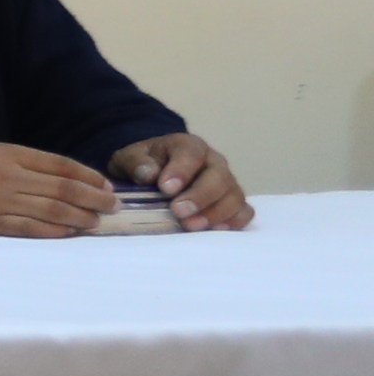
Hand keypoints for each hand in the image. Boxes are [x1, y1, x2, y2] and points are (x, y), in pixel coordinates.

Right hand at [0, 141, 112, 238]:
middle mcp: (6, 175)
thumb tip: (66, 179)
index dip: (88, 175)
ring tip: (97, 221)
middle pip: (62, 188)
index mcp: (8, 153)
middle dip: (93, 197)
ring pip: (51, 209)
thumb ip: (24, 162)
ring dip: (80, 217)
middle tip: (113, 206)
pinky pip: (30, 228)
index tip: (106, 185)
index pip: (60, 164)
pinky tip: (70, 232)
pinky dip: (54, 231)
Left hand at [109, 132, 251, 231]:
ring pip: (234, 195)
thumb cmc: (144, 164)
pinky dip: (234, 220)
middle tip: (178, 211)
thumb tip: (148, 174)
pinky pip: (244, 211)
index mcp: (188, 145)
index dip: (181, 171)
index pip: (191, 153)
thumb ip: (136, 162)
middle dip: (200, 196)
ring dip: (215, 213)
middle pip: (218, 176)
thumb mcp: (130, 158)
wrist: (155, 170)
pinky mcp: (232, 201)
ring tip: (191, 226)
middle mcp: (213, 162)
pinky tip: (215, 230)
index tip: (166, 189)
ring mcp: (226, 182)